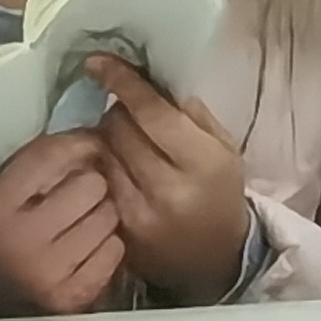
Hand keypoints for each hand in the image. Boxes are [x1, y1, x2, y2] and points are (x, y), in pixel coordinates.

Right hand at [0, 128, 123, 318]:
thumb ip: (32, 164)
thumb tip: (89, 135)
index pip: (51, 154)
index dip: (79, 143)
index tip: (89, 143)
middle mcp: (21, 239)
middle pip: (91, 185)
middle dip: (91, 183)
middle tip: (81, 192)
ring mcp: (49, 273)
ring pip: (109, 216)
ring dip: (102, 214)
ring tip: (83, 220)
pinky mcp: (72, 297)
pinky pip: (115, 250)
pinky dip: (107, 245)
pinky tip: (88, 247)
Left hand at [88, 58, 257, 304]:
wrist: (214, 260)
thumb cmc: (220, 192)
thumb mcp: (224, 148)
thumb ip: (191, 114)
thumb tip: (150, 81)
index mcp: (201, 162)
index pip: (151, 112)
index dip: (121, 81)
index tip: (98, 61)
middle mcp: (167, 189)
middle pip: (118, 129)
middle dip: (119, 111)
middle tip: (130, 113)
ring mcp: (137, 214)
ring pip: (102, 154)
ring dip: (105, 138)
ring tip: (123, 141)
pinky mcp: (118, 232)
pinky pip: (97, 183)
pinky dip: (101, 167)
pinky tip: (115, 166)